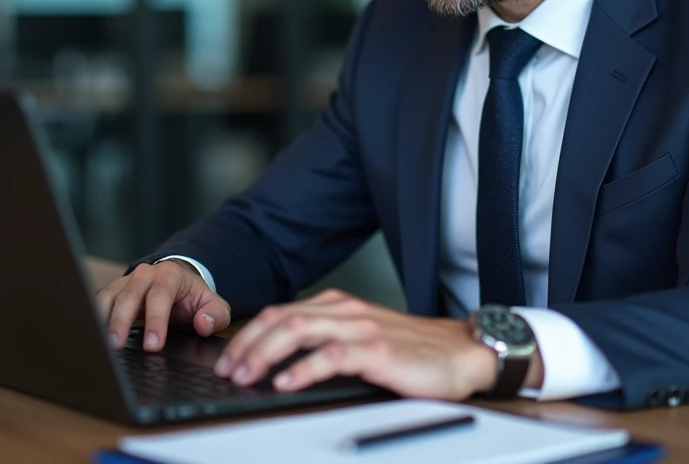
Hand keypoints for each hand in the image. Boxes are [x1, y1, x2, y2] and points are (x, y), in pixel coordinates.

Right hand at [97, 260, 230, 351]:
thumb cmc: (192, 298)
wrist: (177, 282)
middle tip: (116, 346)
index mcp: (170, 276)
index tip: (152, 346)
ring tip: (99, 344)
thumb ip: (215, 315)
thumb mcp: (213, 305)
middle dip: (121, 322)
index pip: (160, 297)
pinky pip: (98, 302)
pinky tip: (92, 337)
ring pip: (108, 297)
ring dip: (102, 320)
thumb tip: (203, 325)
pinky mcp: (112, 292)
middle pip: (129, 296)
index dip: (155, 321)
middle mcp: (144, 275)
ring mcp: (125, 282)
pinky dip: (93, 318)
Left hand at [213, 289, 515, 399]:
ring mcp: (361, 328)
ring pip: (299, 330)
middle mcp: (346, 311)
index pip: (281, 313)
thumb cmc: (413, 352)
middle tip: (228, 369)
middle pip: (282, 318)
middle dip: (248, 343)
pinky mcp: (377, 351)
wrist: (460, 353)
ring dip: (265, 353)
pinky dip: (303, 369)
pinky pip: (331, 355)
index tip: (229, 357)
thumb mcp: (363, 339)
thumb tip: (282, 363)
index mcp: (339, 306)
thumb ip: (328, 342)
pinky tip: (285, 383)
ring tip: (246, 375)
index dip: (249, 334)